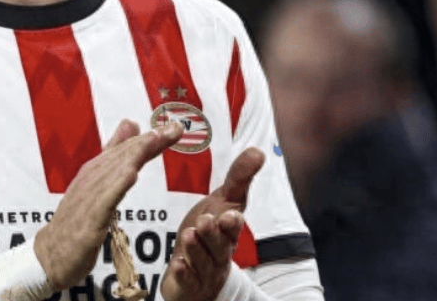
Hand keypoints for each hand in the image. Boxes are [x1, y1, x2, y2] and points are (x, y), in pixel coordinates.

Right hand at [35, 119, 183, 289]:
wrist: (50, 254)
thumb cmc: (76, 219)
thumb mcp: (97, 184)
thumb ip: (114, 154)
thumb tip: (130, 123)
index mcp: (95, 171)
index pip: (126, 150)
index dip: (150, 138)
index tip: (175, 128)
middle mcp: (92, 178)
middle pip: (124, 156)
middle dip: (149, 141)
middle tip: (175, 129)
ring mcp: (89, 198)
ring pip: (115, 171)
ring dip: (136, 154)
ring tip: (156, 140)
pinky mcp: (89, 219)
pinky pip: (105, 199)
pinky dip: (117, 184)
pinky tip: (132, 173)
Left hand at [161, 147, 264, 300]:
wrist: (197, 271)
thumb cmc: (210, 233)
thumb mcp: (223, 203)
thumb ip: (238, 178)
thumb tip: (258, 151)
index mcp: (228, 231)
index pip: (232, 227)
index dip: (231, 223)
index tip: (230, 214)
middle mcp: (219, 251)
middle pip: (218, 245)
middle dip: (213, 234)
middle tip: (205, 221)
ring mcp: (205, 269)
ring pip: (203, 261)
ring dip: (196, 249)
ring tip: (189, 235)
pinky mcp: (190, 284)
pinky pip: (188, 280)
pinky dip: (184, 273)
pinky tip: (178, 264)